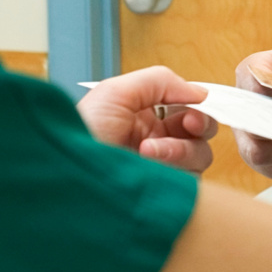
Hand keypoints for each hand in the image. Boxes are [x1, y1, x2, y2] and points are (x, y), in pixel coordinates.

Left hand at [78, 67, 214, 172]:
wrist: (70, 173)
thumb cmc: (83, 132)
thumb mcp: (116, 92)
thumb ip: (160, 81)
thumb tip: (199, 92)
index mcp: (146, 115)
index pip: (187, 107)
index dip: (198, 106)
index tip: (197, 106)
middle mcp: (157, 140)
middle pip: (201, 131)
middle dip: (199, 125)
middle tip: (189, 124)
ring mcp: (162, 167)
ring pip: (199, 155)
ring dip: (180, 149)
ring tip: (148, 149)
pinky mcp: (164, 190)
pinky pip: (191, 180)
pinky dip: (176, 169)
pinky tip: (150, 165)